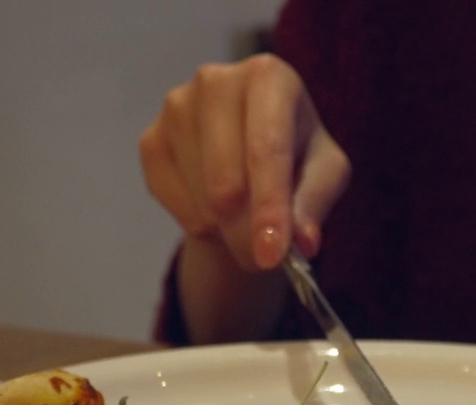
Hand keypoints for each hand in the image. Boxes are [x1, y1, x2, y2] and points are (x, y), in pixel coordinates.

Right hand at [140, 53, 350, 270]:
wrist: (248, 156)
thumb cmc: (295, 156)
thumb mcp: (324, 173)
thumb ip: (316, 202)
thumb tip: (303, 241)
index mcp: (268, 77)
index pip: (267, 149)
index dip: (270, 207)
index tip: (271, 254)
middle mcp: (216, 81)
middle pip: (228, 181)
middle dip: (248, 232)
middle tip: (264, 257)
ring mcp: (176, 108)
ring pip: (201, 200)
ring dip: (227, 229)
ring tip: (246, 218)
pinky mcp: (151, 140)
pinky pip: (174, 203)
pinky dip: (199, 223)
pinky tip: (215, 209)